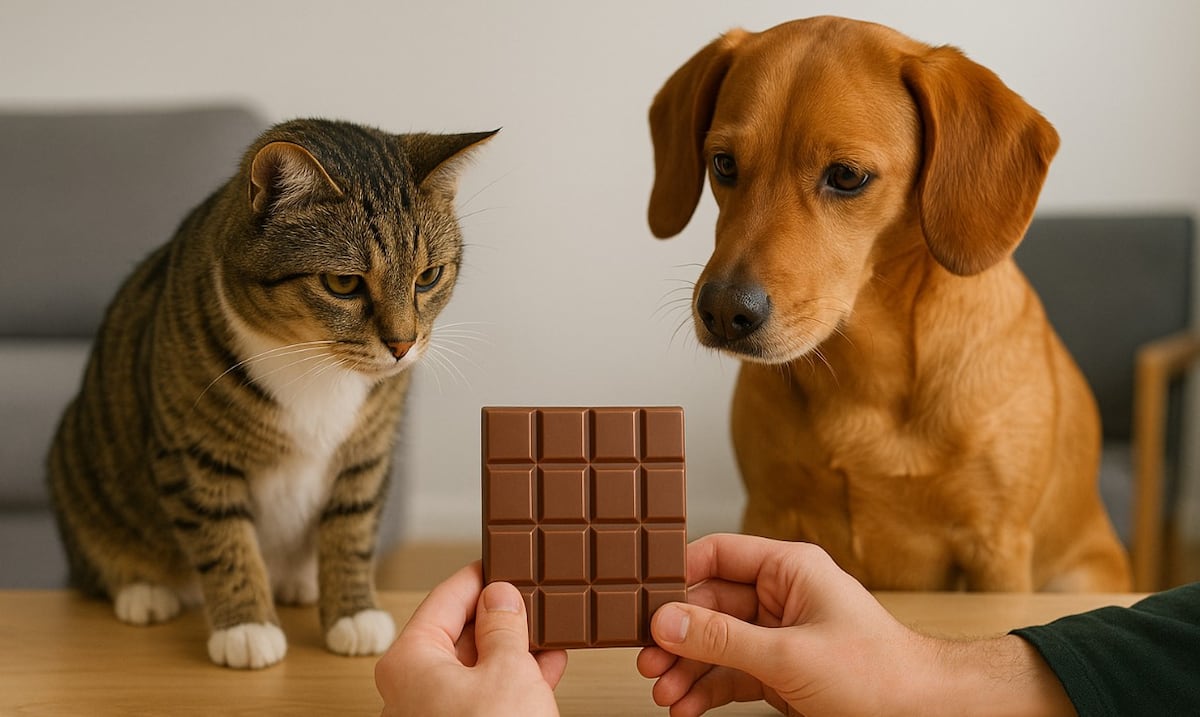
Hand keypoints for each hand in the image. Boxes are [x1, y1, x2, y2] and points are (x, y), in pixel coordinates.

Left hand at [376, 562, 565, 716]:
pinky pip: (487, 693)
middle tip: (532, 590)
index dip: (481, 574)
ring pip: (477, 664)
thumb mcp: (508, 670)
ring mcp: (435, 715)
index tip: (505, 558)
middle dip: (501, 611)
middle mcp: (413, 687)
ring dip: (515, 644)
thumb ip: (505, 626)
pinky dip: (517, 675)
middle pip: (459, 630)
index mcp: (409, 660)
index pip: (445, 597)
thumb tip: (502, 597)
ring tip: (547, 623)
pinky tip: (548, 662)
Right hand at [636, 534, 1073, 716]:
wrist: (922, 716)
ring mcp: (778, 635)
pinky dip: (706, 690)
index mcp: (789, 569)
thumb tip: (666, 621)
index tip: (643, 600)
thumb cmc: (877, 674)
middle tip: (647, 660)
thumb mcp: (789, 655)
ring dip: (686, 669)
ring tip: (663, 692)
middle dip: (677, 637)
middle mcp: (780, 596)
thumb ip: (722, 639)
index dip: (677, 575)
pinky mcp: (779, 672)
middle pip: (708, 605)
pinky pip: (730, 674)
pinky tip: (685, 706)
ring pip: (715, 645)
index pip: (717, 554)